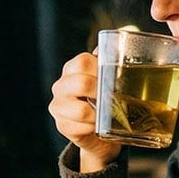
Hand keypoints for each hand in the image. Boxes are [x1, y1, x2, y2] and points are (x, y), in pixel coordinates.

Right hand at [49, 53, 121, 171]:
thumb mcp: (106, 79)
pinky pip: (80, 128)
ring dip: (99, 115)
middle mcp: (61, 86)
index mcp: (71, 69)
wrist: (99, 130)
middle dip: (102, 92)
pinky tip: (98, 127)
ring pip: (81, 110)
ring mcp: (58, 107)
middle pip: (81, 83)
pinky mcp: (62, 126)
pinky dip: (94, 129)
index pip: (83, 62)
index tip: (114, 79)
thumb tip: (120, 47)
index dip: (101, 70)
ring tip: (107, 115)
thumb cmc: (104, 100)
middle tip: (112, 98)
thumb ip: (109, 64)